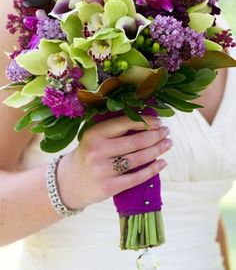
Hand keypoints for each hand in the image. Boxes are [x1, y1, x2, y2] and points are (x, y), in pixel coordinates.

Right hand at [57, 115, 171, 209]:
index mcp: (94, 134)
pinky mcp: (109, 187)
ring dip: (157, 150)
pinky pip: (136, 177)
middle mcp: (97, 151)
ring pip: (138, 158)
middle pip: (135, 141)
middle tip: (166, 132)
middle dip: (155, 135)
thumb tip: (147, 120)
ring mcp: (102, 170)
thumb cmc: (88, 154)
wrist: (70, 182)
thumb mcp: (94, 137)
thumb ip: (115, 130)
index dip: (145, 121)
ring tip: (167, 144)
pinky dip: (153, 169)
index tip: (158, 121)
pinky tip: (162, 163)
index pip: (125, 123)